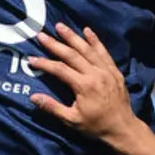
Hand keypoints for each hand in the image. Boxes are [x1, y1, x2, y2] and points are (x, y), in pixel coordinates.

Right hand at [29, 24, 135, 144]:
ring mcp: (106, 71)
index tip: (31, 59)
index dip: (44, 63)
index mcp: (84, 86)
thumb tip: (33, 97)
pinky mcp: (114, 71)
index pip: (60, 69)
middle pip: (72, 55)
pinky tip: (87, 31)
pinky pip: (104, 52)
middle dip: (55, 44)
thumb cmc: (96, 126)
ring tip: (60, 26)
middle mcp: (95, 74)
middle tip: (41, 35)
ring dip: (73, 37)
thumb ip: (53, 107)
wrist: (123, 128)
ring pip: (88, 49)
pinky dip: (95, 41)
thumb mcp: (72, 120)